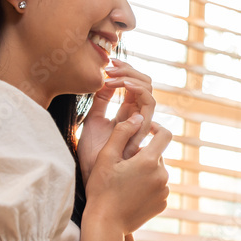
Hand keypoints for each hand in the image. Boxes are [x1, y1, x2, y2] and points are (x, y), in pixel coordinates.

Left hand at [78, 60, 155, 184]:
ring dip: (133, 77)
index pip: (134, 86)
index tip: (109, 61)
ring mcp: (141, 126)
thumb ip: (100, 102)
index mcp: (126, 115)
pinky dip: (137, 90)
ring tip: (113, 74)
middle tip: (111, 65)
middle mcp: (137, 119)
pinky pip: (149, 106)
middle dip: (130, 70)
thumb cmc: (91, 157)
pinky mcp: (142, 131)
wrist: (92, 178)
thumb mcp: (92, 122)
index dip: (126, 70)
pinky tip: (120, 85)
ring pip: (149, 92)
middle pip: (145, 86)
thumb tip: (102, 80)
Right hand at [84, 113, 170, 235]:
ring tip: (125, 180)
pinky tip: (131, 193)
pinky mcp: (163, 204)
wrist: (106, 224)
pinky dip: (148, 186)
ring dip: (146, 171)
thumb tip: (139, 116)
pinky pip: (158, 188)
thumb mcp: (105, 157)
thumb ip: (122, 133)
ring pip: (158, 172)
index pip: (165, 134)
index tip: (146, 129)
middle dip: (144, 155)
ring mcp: (164, 191)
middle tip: (123, 163)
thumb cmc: (102, 189)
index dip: (157, 128)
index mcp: (149, 161)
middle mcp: (162, 175)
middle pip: (158, 155)